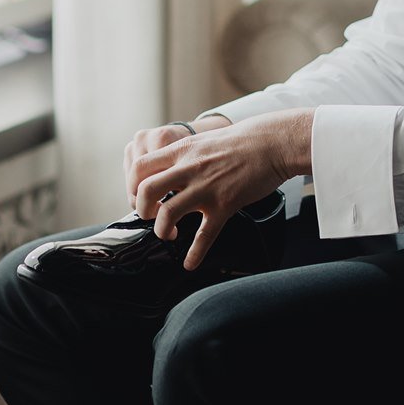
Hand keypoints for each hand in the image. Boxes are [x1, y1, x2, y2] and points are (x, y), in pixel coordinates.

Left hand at [127, 111, 313, 270]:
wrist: (271, 144)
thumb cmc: (240, 142)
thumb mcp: (202, 140)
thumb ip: (181, 155)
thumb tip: (164, 170)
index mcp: (181, 151)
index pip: (139, 167)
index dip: (132, 186)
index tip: (139, 196)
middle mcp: (189, 168)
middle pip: (146, 191)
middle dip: (142, 210)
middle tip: (150, 216)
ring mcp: (206, 188)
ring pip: (168, 213)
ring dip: (162, 230)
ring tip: (169, 234)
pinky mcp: (225, 205)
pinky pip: (204, 235)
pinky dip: (194, 253)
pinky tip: (190, 264)